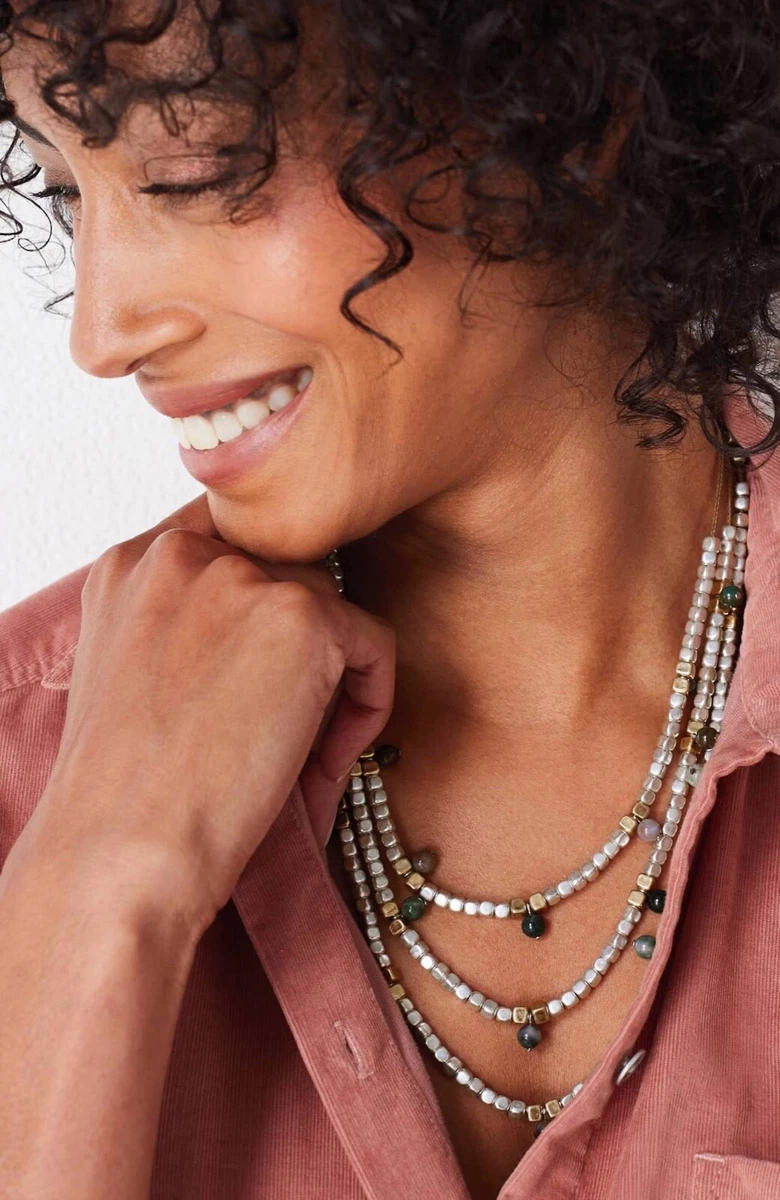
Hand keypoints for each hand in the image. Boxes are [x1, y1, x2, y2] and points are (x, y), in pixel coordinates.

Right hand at [24, 494, 394, 930]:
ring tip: (296, 751)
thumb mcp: (134, 674)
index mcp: (132, 564)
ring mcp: (242, 578)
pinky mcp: (301, 616)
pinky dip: (368, 703)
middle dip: (294, 643)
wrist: (121, 851)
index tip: (265, 668)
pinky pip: (372, 642)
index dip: (257, 608)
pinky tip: (326, 760)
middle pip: (283, 572)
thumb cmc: (126, 790)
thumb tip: (267, 628)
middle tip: (280, 721)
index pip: (228, 545)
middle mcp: (182, 553)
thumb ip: (187, 625)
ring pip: (328, 604)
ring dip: (329, 673)